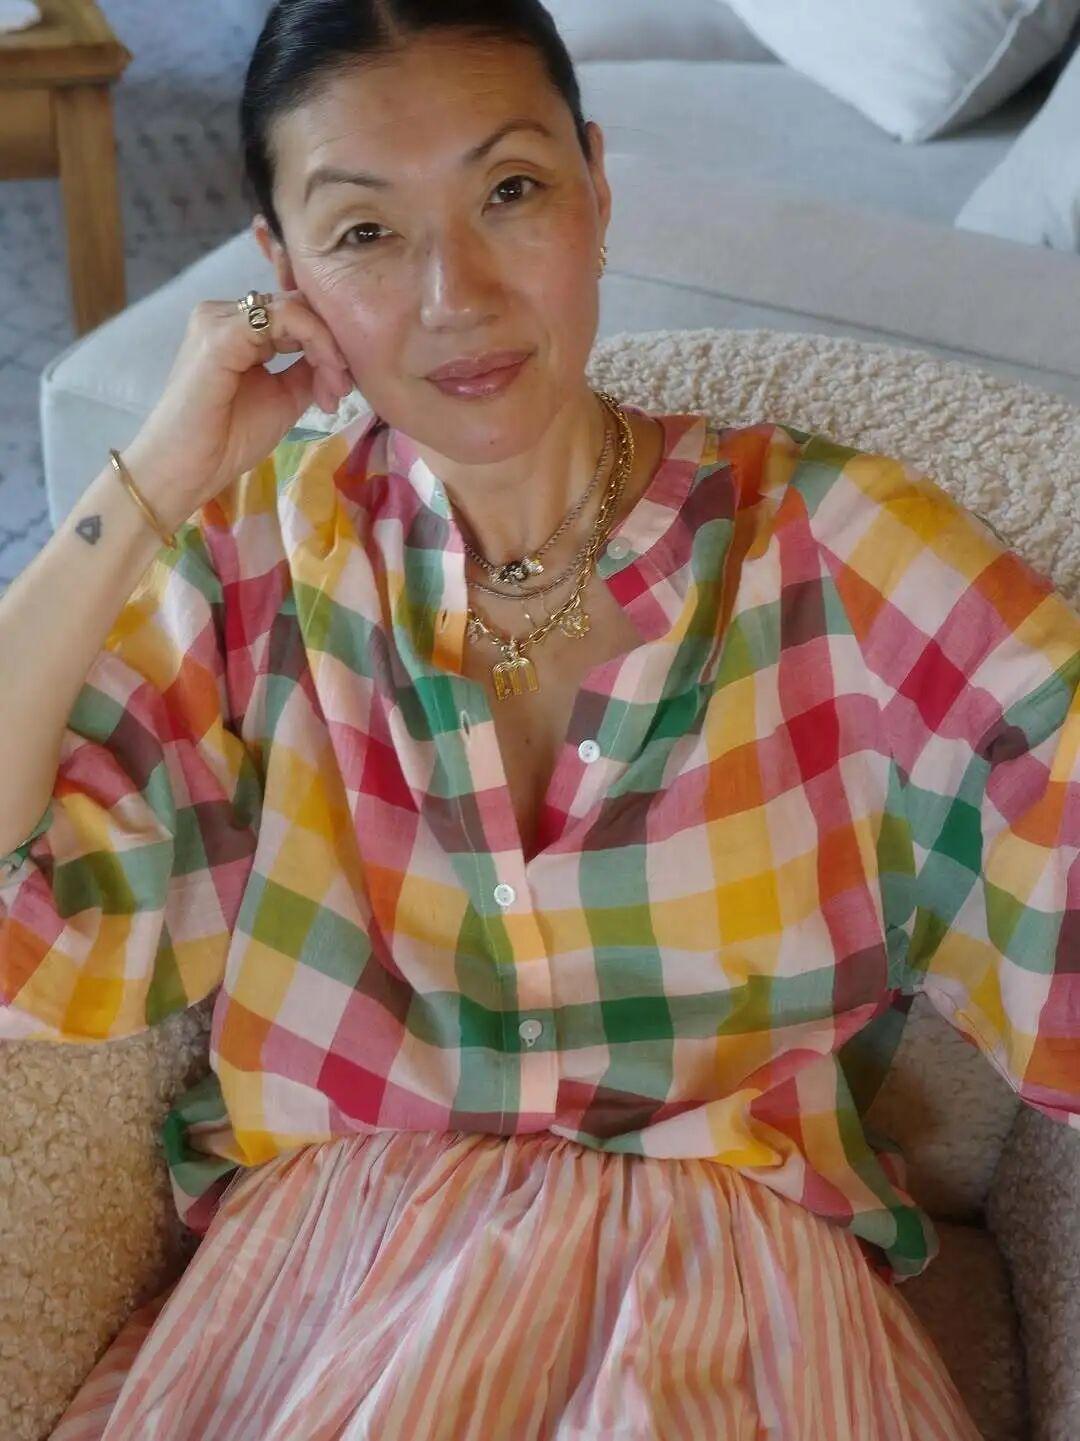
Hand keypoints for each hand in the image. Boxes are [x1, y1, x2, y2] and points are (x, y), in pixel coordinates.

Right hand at [119, 290, 353, 532]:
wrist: (190, 469)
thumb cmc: (229, 440)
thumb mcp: (283, 398)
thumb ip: (306, 370)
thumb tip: (336, 356)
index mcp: (236, 328)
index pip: (292, 313)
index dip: (325, 342)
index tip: (340, 388)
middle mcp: (224, 314)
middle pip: (295, 305)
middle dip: (330, 344)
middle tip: (341, 388)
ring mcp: (219, 319)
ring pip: (293, 308)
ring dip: (326, 345)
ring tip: (334, 388)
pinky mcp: (221, 333)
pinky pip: (283, 317)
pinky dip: (315, 342)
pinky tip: (325, 377)